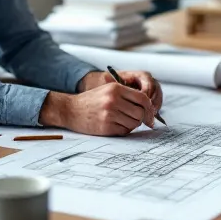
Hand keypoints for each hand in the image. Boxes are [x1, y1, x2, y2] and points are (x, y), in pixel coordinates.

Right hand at [39, 83, 155, 135]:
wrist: (70, 110)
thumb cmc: (91, 100)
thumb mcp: (108, 90)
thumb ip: (127, 95)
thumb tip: (149, 108)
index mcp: (116, 89)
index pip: (143, 98)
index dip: (149, 108)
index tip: (150, 114)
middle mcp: (113, 100)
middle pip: (140, 113)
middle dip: (142, 118)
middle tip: (138, 120)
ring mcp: (109, 114)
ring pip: (134, 123)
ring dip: (132, 125)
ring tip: (123, 121)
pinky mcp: (106, 127)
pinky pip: (124, 131)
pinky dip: (124, 130)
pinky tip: (116, 126)